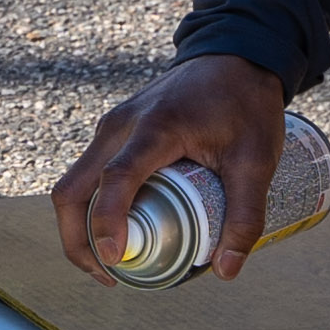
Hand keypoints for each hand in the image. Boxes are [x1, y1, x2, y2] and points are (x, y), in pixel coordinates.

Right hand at [50, 52, 295, 284]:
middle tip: (108, 275)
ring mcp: (111, 127)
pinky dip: (91, 207)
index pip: (115, 180)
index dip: (107, 224)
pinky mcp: (114, 131)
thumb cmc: (245, 103)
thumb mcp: (257, 159)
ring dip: (80, 226)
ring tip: (110, 262)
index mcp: (154, 128)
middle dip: (78, 240)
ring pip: (74, 183)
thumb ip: (246, 214)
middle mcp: (120, 127)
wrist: (234, 55)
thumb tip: (227, 271)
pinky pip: (88, 174)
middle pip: (72, 190)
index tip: (116, 261)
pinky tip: (118, 229)